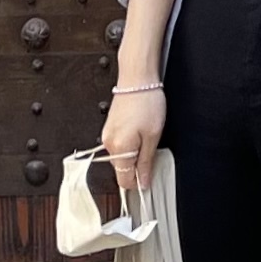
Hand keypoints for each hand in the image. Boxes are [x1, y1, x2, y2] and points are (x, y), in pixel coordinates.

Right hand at [101, 81, 167, 198]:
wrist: (137, 79)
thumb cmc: (146, 103)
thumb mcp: (153, 136)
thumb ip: (146, 162)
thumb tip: (143, 182)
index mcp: (120, 149)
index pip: (124, 180)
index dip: (138, 182)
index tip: (149, 178)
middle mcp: (109, 144)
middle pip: (123, 169)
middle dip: (138, 165)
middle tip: (152, 149)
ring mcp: (108, 135)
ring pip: (122, 157)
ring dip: (135, 153)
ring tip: (147, 135)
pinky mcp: (110, 128)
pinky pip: (120, 145)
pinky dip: (130, 143)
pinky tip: (140, 131)